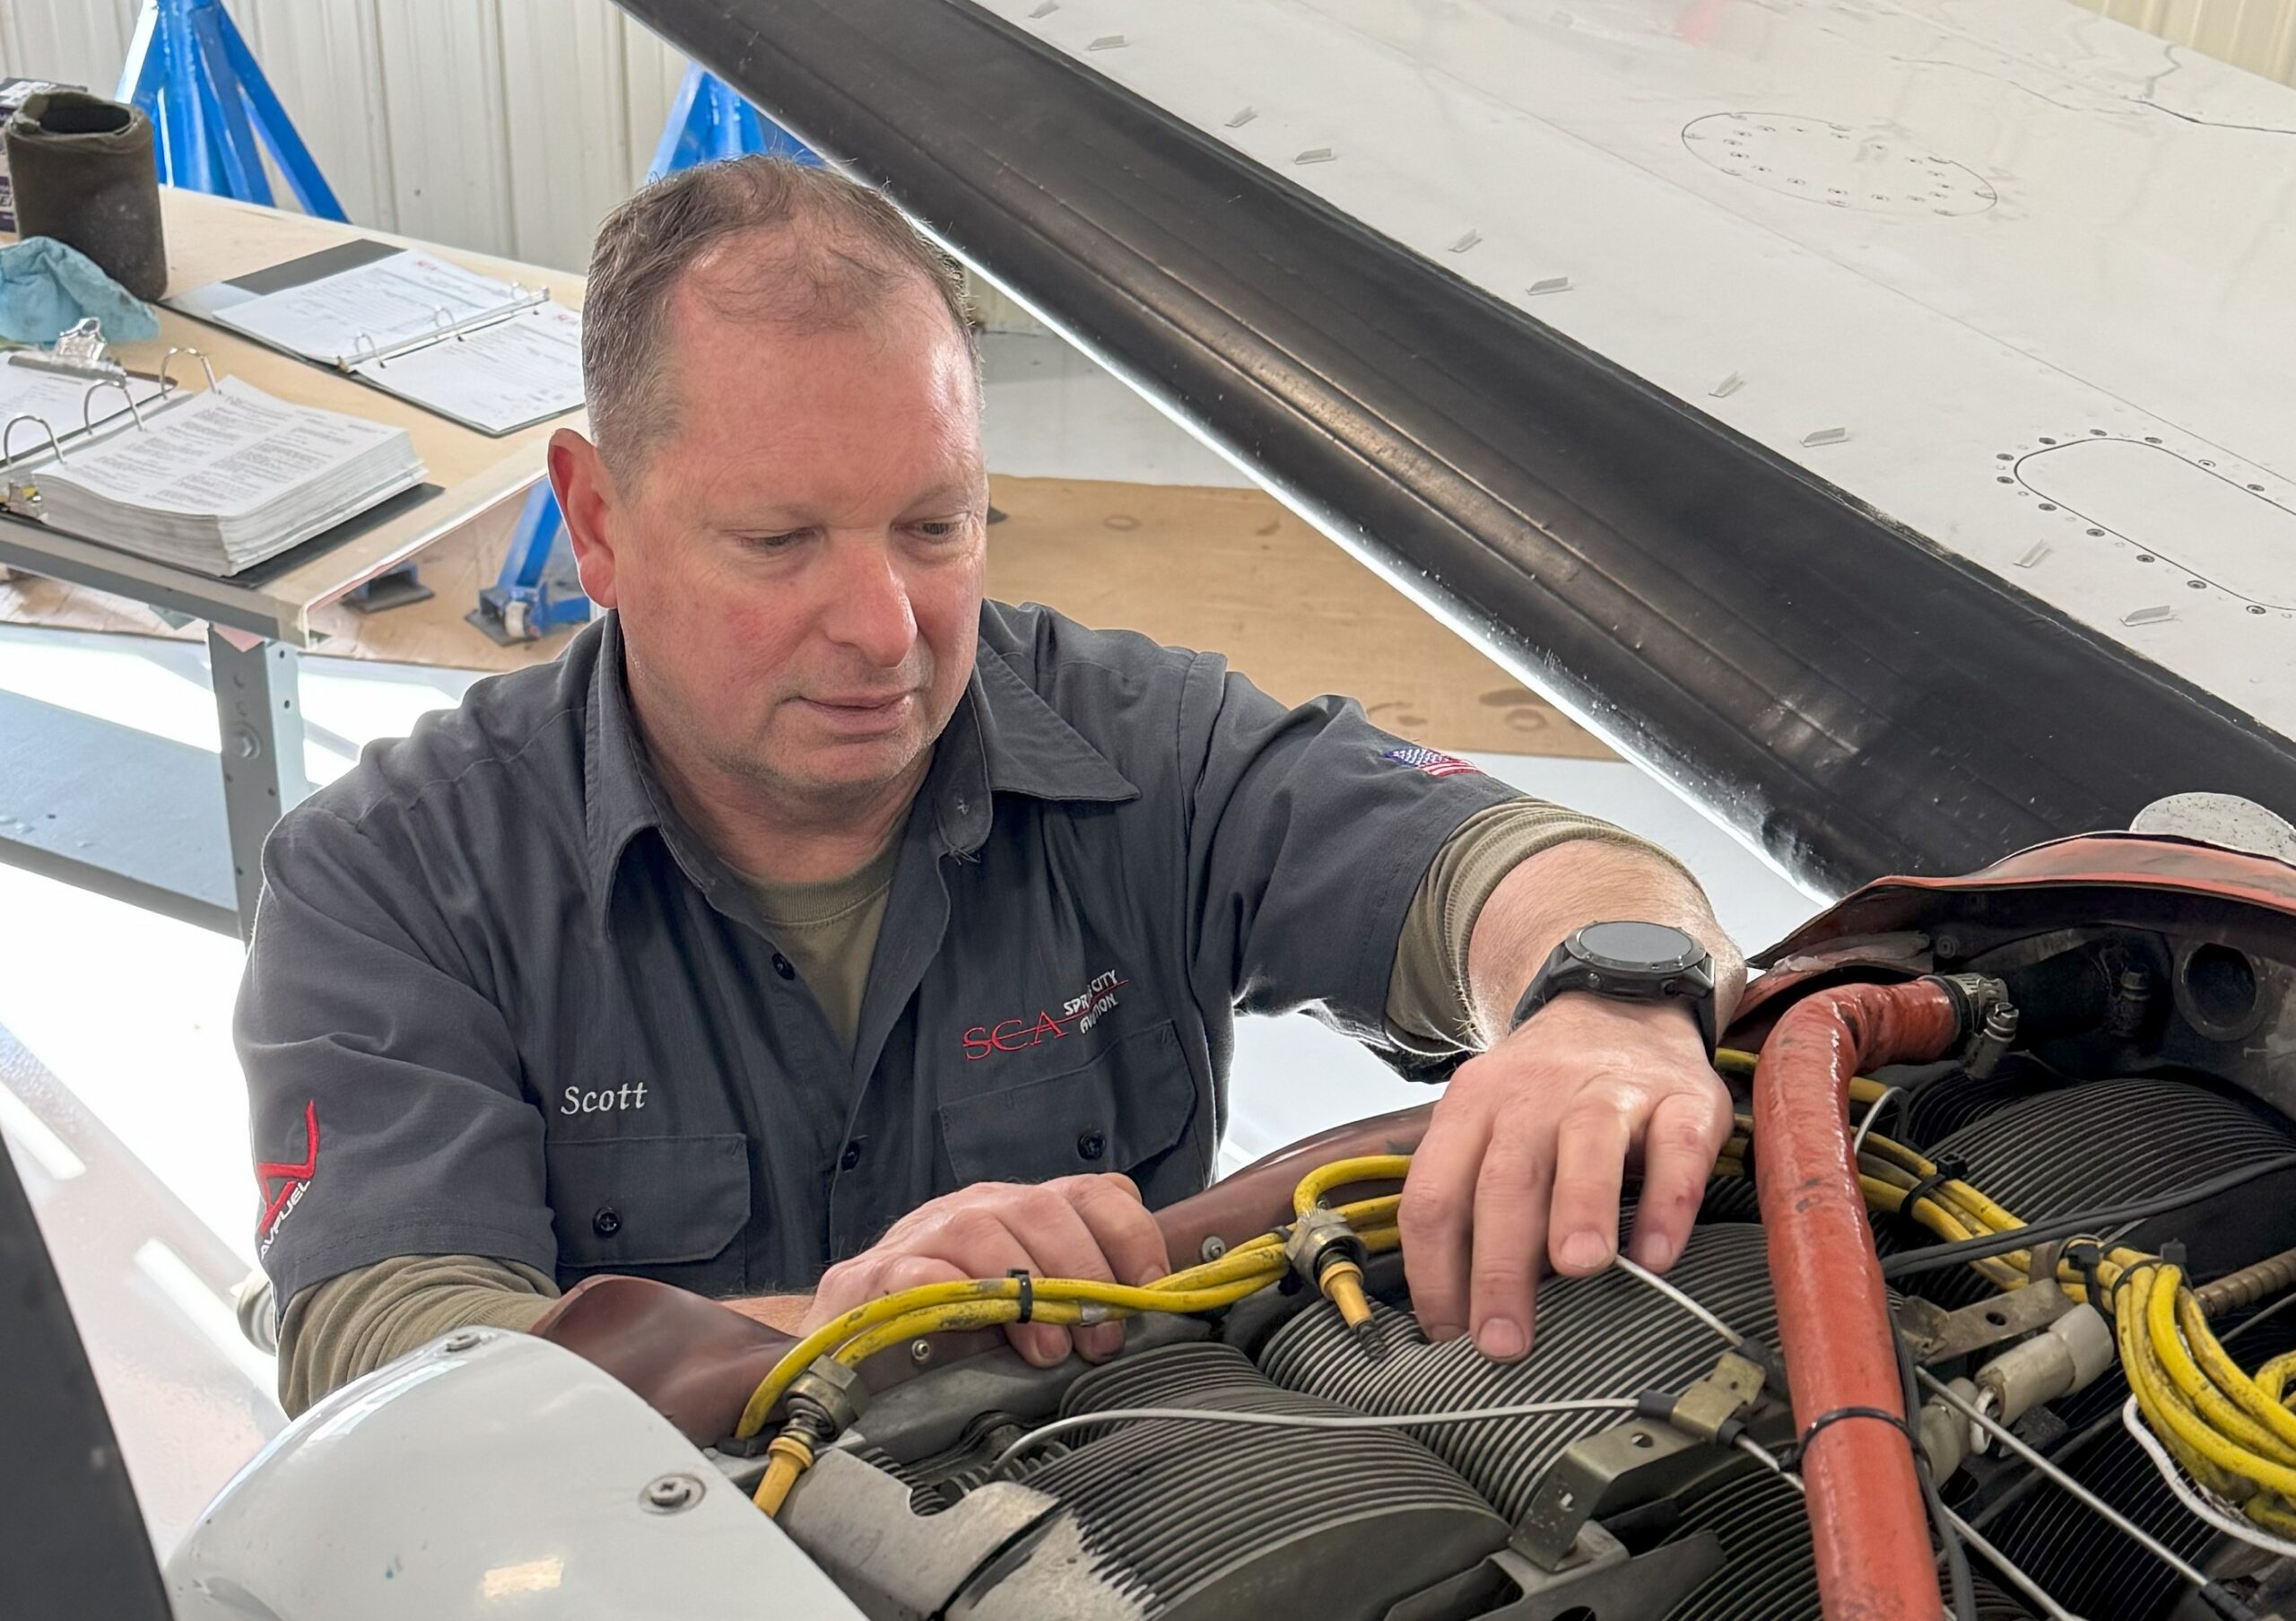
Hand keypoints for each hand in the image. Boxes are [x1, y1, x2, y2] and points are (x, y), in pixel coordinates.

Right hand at [800, 1174, 1170, 1366]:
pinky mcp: (873, 1277)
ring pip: (982, 1232)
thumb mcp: (1027, 1302)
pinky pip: (916, 1273)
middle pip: (1040, 1209)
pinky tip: (974, 1329)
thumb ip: (1081, 1293)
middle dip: (1080, 1273)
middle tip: (1100, 1338)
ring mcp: (921, 1235)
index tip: (1149, 1285)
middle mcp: (975, 1208)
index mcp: (1021, 1208)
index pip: (1090, 1193)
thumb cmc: (952, 1322)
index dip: (1129, 1234)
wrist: (852, 1336)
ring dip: (1024, 1291)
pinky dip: (953, 1296)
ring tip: (1048, 1350)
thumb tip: (1148, 1310)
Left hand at [1398, 993, 1731, 1361]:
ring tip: (1579, 1270)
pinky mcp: (1682, 1100)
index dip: (1433, 1271)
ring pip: (1586, 1147)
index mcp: (1471, 1108)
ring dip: (1580, 1209)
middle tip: (1503, 1341)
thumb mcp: (1488, 1125)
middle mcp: (1533, 1097)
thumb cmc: (1544, 1098)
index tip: (1447, 1336)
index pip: (1434, 1194)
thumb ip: (1470, 1201)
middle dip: (1500, 1267)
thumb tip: (1456, 1318)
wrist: (1616, 1004)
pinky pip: (1675, 1148)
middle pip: (1505, 1181)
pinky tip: (1658, 1253)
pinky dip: (1667, 1201)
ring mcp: (1610, 1093)